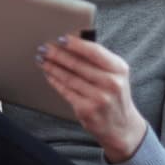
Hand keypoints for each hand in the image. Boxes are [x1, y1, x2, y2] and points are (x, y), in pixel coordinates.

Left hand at [36, 34, 146, 162]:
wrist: (122, 126)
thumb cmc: (115, 95)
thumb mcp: (116, 75)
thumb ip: (100, 61)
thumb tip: (72, 45)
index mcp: (119, 69)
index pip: (95, 52)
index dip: (76, 44)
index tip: (61, 38)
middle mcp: (111, 83)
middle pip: (78, 64)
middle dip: (58, 54)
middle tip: (44, 48)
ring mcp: (99, 98)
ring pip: (70, 77)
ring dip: (53, 67)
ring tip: (42, 59)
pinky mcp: (87, 110)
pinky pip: (66, 91)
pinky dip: (55, 81)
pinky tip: (49, 74)